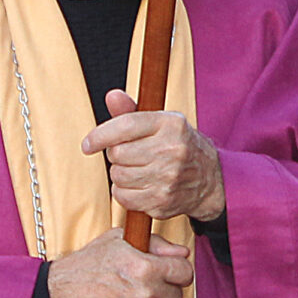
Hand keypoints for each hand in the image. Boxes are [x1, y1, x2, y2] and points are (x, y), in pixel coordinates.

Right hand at [45, 228, 195, 297]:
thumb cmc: (85, 268)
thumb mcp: (118, 241)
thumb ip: (156, 244)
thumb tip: (182, 253)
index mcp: (146, 268)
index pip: (185, 272)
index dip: (175, 270)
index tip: (166, 271)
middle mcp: (147, 296)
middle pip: (177, 295)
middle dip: (164, 289)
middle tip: (143, 285)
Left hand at [83, 92, 224, 221]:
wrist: (209, 179)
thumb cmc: (177, 145)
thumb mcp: (161, 122)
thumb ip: (131, 111)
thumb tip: (112, 96)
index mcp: (170, 124)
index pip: (125, 126)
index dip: (100, 135)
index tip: (88, 144)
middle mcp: (171, 150)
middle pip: (117, 154)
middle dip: (116, 154)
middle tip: (129, 155)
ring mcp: (167, 178)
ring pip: (118, 176)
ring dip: (120, 174)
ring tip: (137, 170)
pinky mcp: (161, 201)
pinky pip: (122, 197)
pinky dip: (124, 193)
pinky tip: (139, 186)